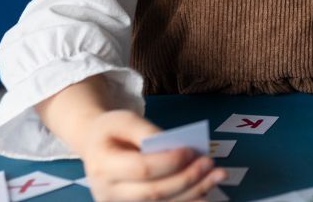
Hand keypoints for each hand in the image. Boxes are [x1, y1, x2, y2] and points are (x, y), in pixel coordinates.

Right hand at [76, 110, 224, 200]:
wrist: (94, 146)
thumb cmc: (112, 130)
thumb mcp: (125, 119)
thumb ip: (147, 131)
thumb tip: (175, 146)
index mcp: (103, 166)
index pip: (142, 169)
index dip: (170, 162)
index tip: (191, 150)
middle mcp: (108, 193)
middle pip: (154, 192)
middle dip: (187, 178)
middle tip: (210, 162)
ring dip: (194, 192)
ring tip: (218, 175)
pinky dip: (187, 201)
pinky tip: (207, 193)